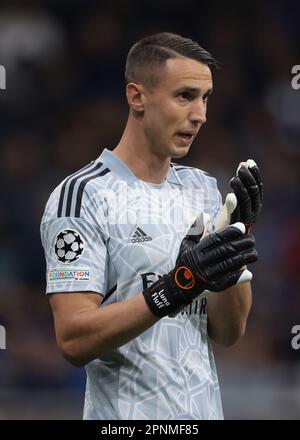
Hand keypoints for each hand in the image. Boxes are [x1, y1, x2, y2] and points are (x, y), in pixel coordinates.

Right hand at [142, 222, 256, 317]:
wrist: (179, 284)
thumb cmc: (186, 260)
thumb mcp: (187, 243)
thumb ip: (196, 229)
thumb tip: (205, 214)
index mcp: (197, 250)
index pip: (216, 238)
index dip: (230, 232)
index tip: (242, 227)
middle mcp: (202, 262)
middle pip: (225, 250)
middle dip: (241, 244)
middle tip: (252, 239)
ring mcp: (207, 275)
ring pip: (229, 265)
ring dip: (244, 259)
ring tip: (254, 253)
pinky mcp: (212, 287)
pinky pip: (228, 281)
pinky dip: (238, 277)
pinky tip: (248, 273)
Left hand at [215, 159, 262, 231]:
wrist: (223, 239)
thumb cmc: (229, 216)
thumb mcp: (235, 197)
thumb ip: (240, 182)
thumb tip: (243, 162)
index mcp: (255, 204)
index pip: (258, 187)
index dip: (255, 174)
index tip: (249, 162)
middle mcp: (253, 211)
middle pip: (253, 193)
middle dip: (248, 178)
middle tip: (241, 167)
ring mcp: (244, 219)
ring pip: (246, 202)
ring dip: (241, 189)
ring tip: (234, 179)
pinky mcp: (233, 226)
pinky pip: (234, 214)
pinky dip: (233, 205)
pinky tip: (229, 195)